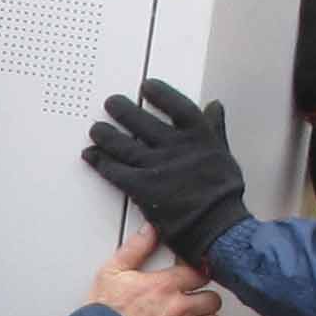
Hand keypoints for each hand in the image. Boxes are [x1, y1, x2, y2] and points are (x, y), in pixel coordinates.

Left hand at [83, 79, 251, 262]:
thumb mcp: (224, 153)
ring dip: (105, 135)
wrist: (218, 228)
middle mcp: (175, 146)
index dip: (160, 93)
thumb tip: (214, 107)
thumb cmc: (223, 196)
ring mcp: (157, 166)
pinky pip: (115, 171)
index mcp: (198, 136)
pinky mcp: (142, 188)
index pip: (175, 105)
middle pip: (141, 121)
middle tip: (112, 104)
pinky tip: (91, 155)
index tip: (147, 87)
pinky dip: (100, 162)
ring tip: (96, 129)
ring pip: (123, 144)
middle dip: (122, 110)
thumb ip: (215, 128)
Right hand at [90, 225, 220, 315]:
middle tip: (196, 301)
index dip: (200, 274)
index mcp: (165, 285)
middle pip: (213, 300)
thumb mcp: (112, 271)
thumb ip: (136, 248)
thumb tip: (151, 229)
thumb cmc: (103, 312)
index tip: (194, 278)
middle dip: (206, 299)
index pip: (201, 273)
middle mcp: (178, 308)